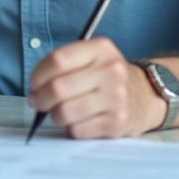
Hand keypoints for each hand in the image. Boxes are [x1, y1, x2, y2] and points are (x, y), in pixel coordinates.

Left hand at [27, 37, 164, 138]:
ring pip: (64, 112)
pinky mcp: (116, 122)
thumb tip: (34, 92)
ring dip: (55, 115)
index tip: (34, 84)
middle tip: (38, 102)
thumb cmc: (106, 77)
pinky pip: (77, 130)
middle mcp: (111, 70)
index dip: (38, 75)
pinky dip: (71, 128)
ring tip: (60, 112)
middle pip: (58, 88)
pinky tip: (79, 120)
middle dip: (40, 99)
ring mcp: (116, 97)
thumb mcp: (91, 58)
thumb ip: (63, 67)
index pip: (57, 60)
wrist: (144, 95)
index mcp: (101, 48)